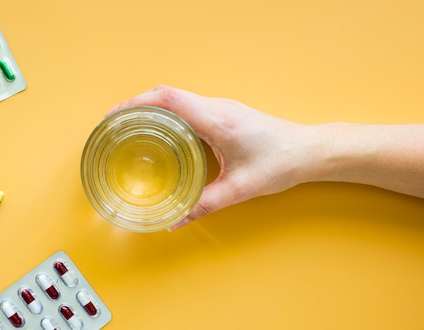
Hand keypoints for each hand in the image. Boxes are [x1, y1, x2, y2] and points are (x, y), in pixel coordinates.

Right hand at [109, 85, 321, 228]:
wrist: (308, 150)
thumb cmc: (280, 163)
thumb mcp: (240, 189)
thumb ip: (204, 205)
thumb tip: (175, 220)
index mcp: (216, 120)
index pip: (168, 98)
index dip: (136, 102)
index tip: (115, 115)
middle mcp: (216, 107)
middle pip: (166, 94)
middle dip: (137, 104)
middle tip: (116, 124)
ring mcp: (221, 107)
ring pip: (177, 98)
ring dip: (152, 107)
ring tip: (133, 126)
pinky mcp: (225, 113)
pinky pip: (188, 106)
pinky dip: (168, 113)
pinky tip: (162, 131)